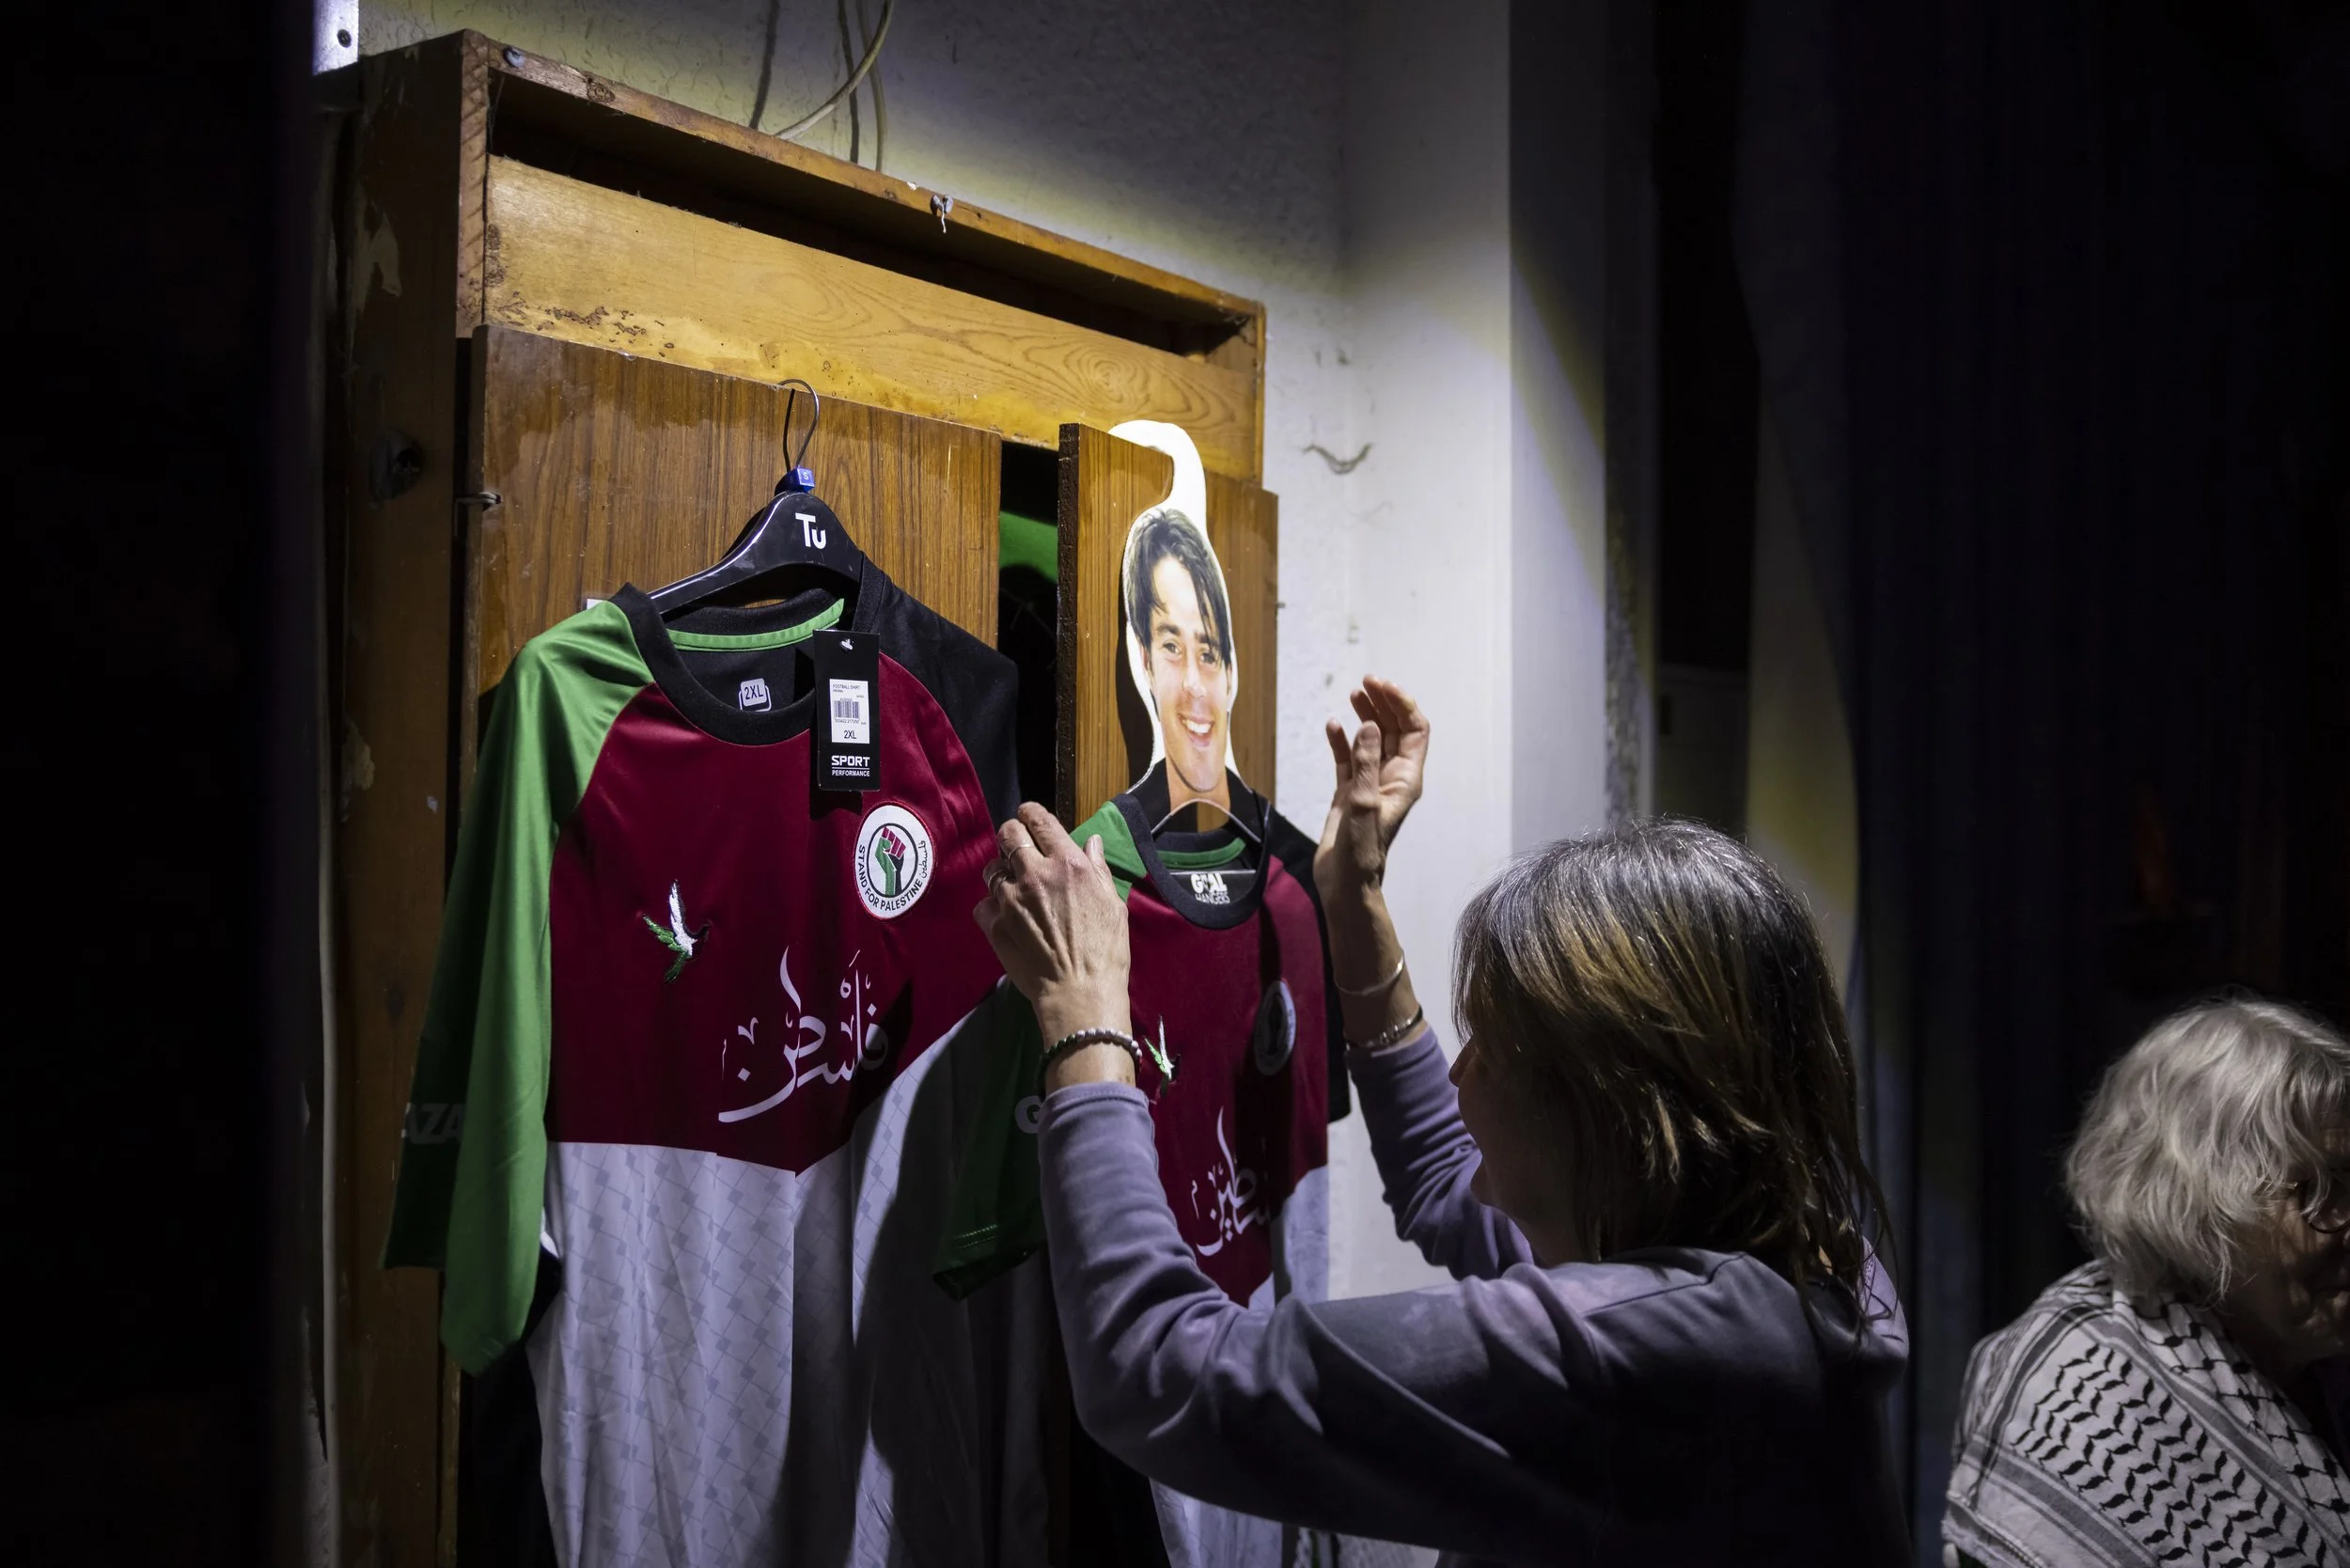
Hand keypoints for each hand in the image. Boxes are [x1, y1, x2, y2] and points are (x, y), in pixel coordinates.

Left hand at [973, 803, 1132, 1046]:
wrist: (1080, 992)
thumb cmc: (1105, 950)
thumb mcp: (1113, 903)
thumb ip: (1098, 868)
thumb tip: (1092, 842)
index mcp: (1068, 863)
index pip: (1039, 820)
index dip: (1030, 813)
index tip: (1029, 817)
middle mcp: (1035, 873)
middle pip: (1008, 834)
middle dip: (1011, 835)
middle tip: (1017, 847)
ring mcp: (1010, 899)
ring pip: (991, 868)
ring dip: (1001, 872)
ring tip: (1012, 886)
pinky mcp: (994, 924)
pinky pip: (982, 904)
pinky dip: (992, 907)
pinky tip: (1006, 917)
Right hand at [1315, 677, 1428, 900]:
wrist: (1344, 881)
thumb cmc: (1360, 849)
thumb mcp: (1363, 803)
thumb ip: (1365, 762)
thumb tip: (1369, 723)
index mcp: (1405, 779)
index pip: (1414, 730)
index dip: (1401, 704)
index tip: (1380, 686)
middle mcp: (1391, 778)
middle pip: (1394, 729)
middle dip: (1383, 703)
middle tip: (1364, 683)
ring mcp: (1370, 784)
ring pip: (1371, 740)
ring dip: (1364, 715)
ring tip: (1352, 694)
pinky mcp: (1349, 792)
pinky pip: (1347, 758)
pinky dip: (1341, 740)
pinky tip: (1331, 726)